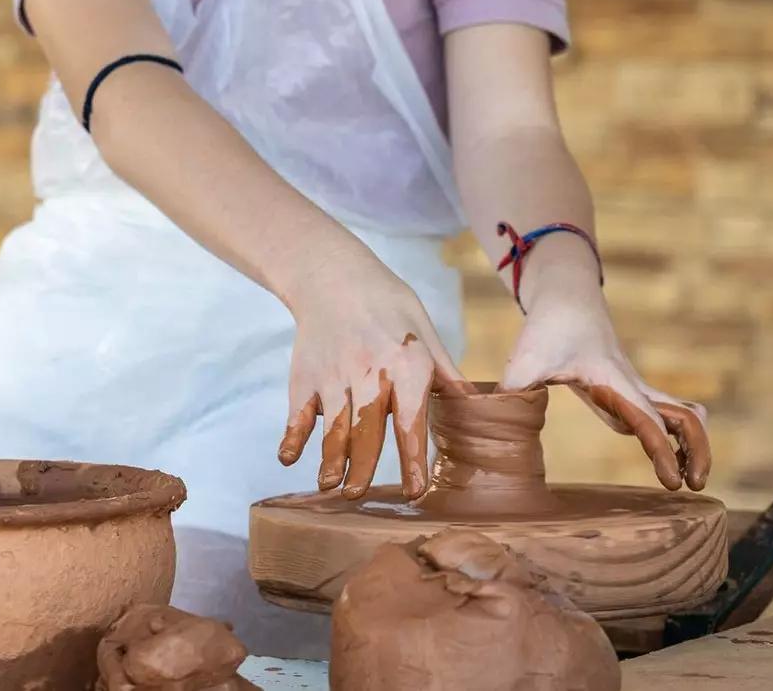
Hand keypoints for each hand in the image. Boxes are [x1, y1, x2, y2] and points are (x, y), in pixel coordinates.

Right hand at [278, 241, 473, 499]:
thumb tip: (483, 409)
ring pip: (332, 426)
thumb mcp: (425, 332)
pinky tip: (289, 458)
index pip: (411, 420)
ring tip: (331, 487)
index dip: (413, 458)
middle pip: (366, 430)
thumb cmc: (388, 306)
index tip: (416, 491)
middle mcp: (369, 373)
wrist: (333, 275)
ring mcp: (333, 375)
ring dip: (330, 459)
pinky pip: (298, 411)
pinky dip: (292, 435)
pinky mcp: (305, 375)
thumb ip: (445, 375)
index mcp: (406, 365)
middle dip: (363, 467)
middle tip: (360, 496)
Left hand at [499, 284, 709, 491]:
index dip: (662, 452)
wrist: (566, 294)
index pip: (649, 422)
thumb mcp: (526, 359)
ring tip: (687, 475)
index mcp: (615, 382)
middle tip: (694, 484)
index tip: (671, 483)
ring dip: (692, 442)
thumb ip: (512, 391)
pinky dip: (675, 433)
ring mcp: (635, 386)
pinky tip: (666, 455)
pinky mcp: (627, 388)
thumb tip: (491, 423)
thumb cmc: (549, 325)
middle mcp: (633, 385)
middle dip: (697, 450)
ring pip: (681, 413)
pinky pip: (663, 413)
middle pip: (685, 418)